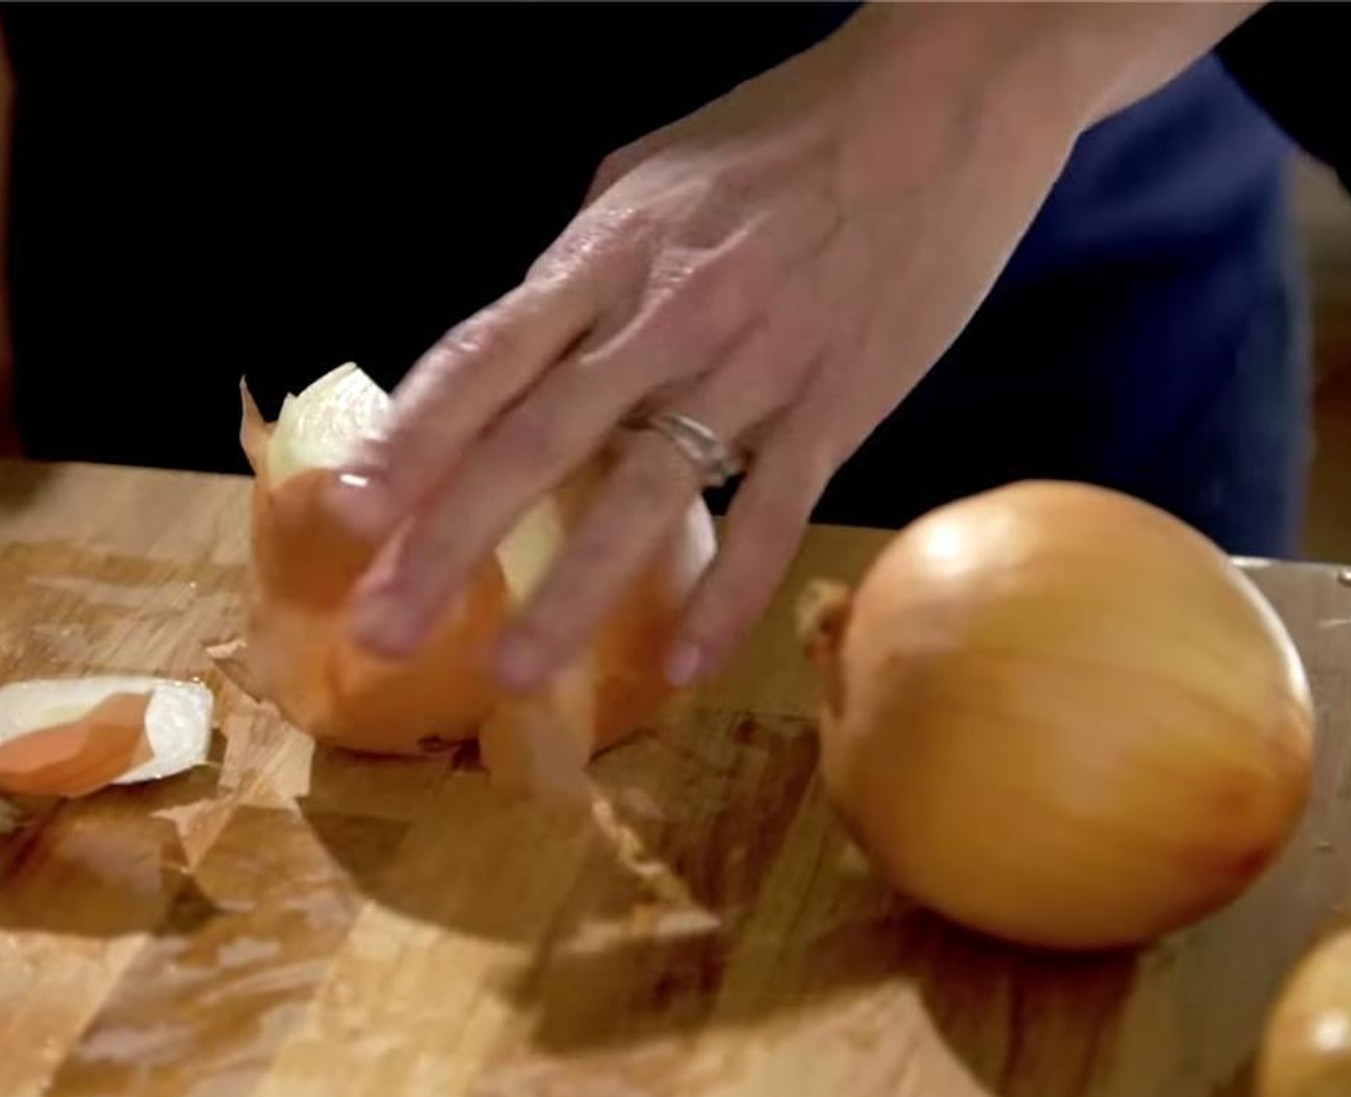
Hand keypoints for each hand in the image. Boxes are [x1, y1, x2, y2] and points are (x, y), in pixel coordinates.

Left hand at [327, 2, 1257, 689]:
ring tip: (513, 676)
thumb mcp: (654, 178)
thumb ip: (585, 270)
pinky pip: (773, 517)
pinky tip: (679, 666)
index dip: (411, 439)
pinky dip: (727, 597)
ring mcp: (754, 369)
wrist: (941, 105)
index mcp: (608, 253)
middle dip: (451, 541)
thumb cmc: (790, 134)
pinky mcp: (839, 407)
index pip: (485, 357)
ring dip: (573, 596)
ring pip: (646, 496)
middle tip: (385, 631)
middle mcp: (665, 317)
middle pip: (538, 442)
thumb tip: (530, 344)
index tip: (346, 514)